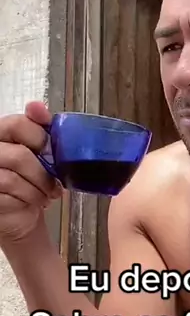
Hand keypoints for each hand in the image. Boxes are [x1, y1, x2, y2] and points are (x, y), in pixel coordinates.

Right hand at [0, 101, 62, 246]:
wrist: (20, 210)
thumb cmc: (28, 176)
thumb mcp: (36, 149)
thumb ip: (37, 126)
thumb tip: (36, 105)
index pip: (17, 124)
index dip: (40, 138)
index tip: (52, 150)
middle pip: (19, 156)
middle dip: (43, 173)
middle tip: (55, 183)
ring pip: (13, 181)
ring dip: (37, 191)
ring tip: (44, 195)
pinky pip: (9, 200)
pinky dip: (26, 203)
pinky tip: (31, 203)